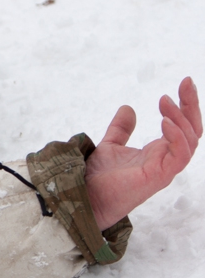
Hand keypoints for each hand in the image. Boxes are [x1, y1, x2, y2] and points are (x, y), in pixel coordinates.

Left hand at [85, 77, 201, 229]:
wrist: (85, 195)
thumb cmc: (99, 177)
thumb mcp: (110, 145)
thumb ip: (121, 129)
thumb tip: (128, 108)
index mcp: (158, 152)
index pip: (182, 126)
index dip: (185, 105)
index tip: (183, 83)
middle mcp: (165, 160)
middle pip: (192, 130)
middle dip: (191, 105)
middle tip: (186, 82)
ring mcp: (164, 168)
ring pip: (190, 141)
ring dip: (181, 117)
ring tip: (165, 101)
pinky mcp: (158, 176)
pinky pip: (179, 156)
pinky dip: (177, 137)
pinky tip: (165, 121)